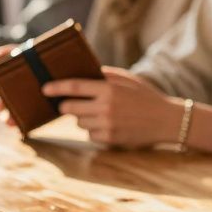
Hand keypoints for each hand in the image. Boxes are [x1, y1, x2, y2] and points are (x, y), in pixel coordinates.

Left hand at [41, 67, 179, 147]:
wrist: (167, 121)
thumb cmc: (146, 96)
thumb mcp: (128, 79)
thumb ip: (105, 75)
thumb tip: (83, 72)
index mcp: (109, 89)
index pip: (74, 87)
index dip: (56, 88)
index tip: (44, 89)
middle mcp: (106, 107)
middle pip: (70, 108)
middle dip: (66, 106)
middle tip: (67, 104)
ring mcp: (107, 125)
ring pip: (79, 123)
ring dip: (82, 118)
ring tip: (98, 113)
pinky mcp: (110, 139)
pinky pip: (89, 134)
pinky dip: (93, 130)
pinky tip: (107, 124)